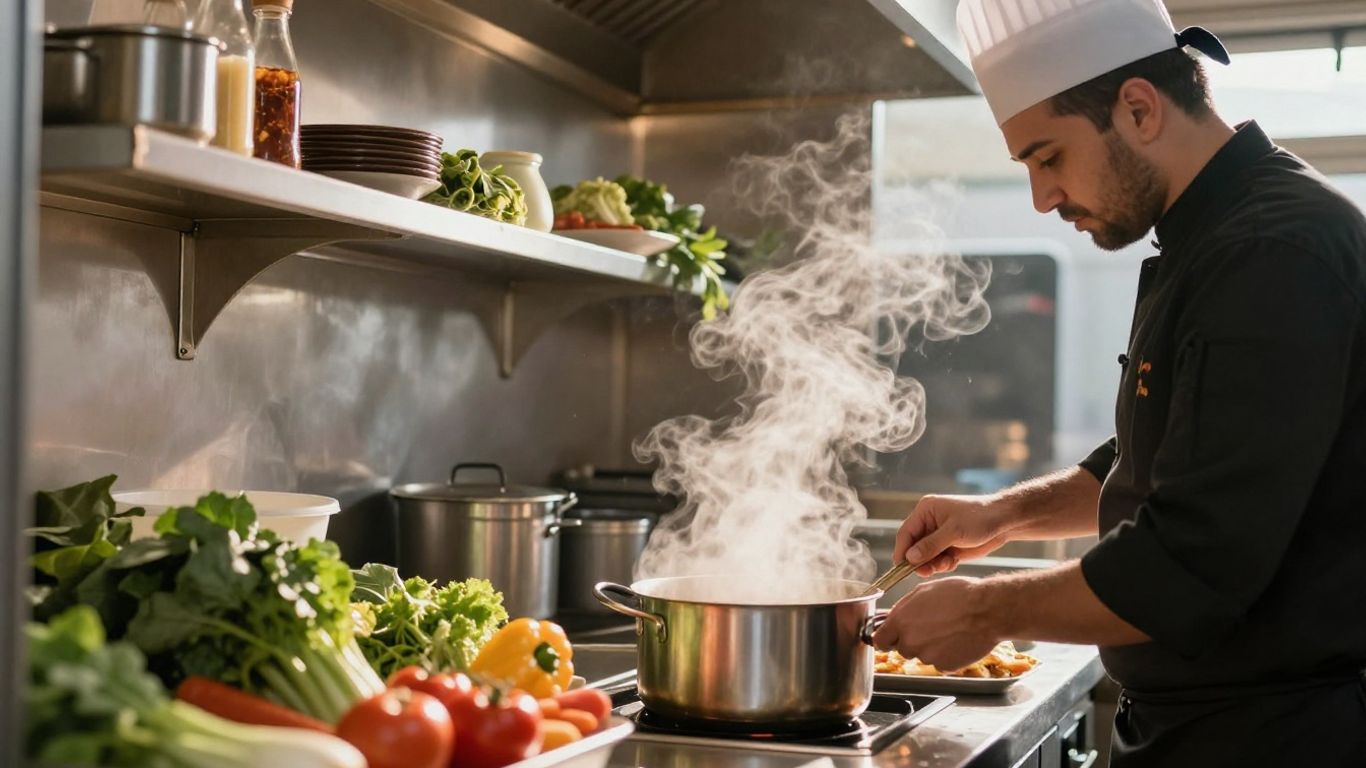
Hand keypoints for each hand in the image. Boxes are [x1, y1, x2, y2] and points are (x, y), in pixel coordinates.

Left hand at [870, 577, 999, 671]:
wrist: (987, 610)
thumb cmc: (958, 595)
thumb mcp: (923, 591)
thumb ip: (904, 608)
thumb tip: (894, 617)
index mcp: (900, 621)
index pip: (879, 641)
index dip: (887, 638)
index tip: (893, 636)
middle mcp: (910, 642)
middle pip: (902, 649)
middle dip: (911, 641)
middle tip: (929, 628)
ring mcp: (927, 657)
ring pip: (921, 656)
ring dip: (930, 647)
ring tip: (947, 631)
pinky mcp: (944, 666)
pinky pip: (939, 663)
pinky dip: (945, 655)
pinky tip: (956, 641)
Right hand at [894, 494, 1013, 576]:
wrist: (1004, 522)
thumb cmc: (979, 518)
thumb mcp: (954, 531)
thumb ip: (931, 545)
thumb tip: (909, 558)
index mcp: (925, 511)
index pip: (905, 533)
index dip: (902, 551)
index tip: (902, 568)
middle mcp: (929, 523)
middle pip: (913, 547)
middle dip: (920, 561)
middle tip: (926, 572)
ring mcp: (938, 536)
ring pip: (925, 556)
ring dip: (932, 564)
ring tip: (946, 564)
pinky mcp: (948, 546)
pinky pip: (937, 560)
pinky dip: (942, 565)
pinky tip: (953, 562)